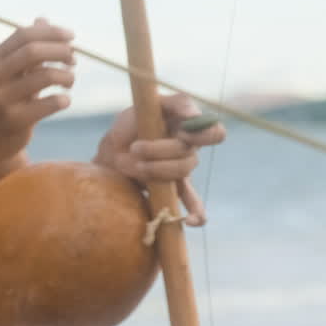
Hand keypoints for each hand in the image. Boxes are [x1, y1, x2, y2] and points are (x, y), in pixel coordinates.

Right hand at [0, 18, 75, 164]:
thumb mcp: (6, 73)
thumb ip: (25, 49)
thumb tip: (43, 19)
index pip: (23, 35)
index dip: (51, 32)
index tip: (71, 37)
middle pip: (33, 52)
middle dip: (60, 51)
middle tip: (73, 59)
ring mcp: (2, 100)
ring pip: (44, 76)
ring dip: (66, 76)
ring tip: (69, 81)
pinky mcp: (14, 121)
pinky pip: (48, 104)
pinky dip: (62, 99)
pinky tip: (64, 100)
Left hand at [94, 94, 227, 225]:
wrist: (111, 151)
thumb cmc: (131, 125)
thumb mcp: (148, 105)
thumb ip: (176, 103)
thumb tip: (193, 113)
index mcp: (189, 127)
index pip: (214, 133)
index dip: (200, 135)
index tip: (180, 133)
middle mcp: (190, 150)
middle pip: (189, 155)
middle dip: (160, 151)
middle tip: (136, 147)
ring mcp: (182, 170)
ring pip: (182, 171)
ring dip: (155, 168)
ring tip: (135, 165)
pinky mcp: (173, 188)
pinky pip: (192, 203)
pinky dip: (196, 213)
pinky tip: (193, 222)